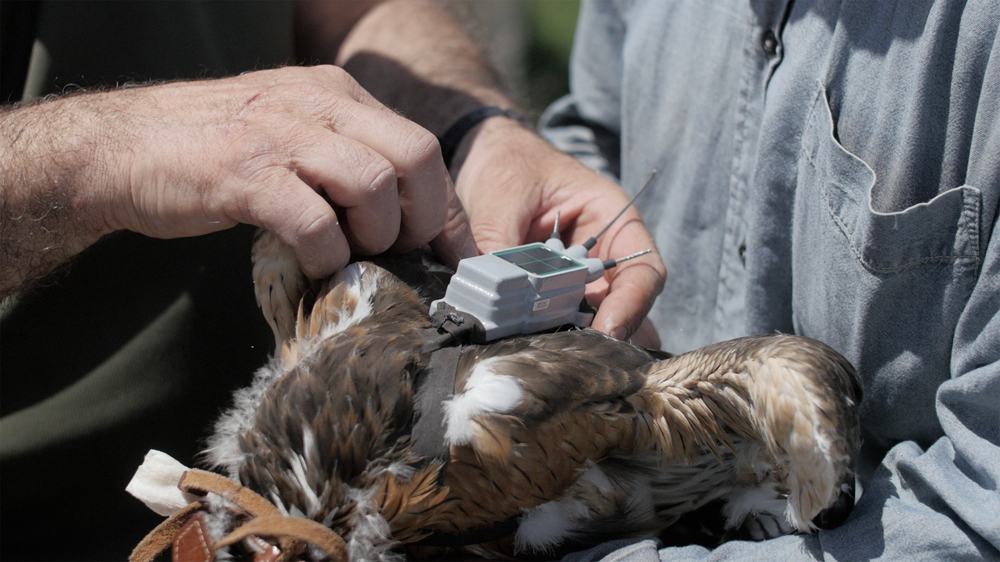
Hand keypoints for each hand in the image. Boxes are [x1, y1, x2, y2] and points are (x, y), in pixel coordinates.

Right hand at [4, 65, 471, 283]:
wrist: (123, 147)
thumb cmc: (218, 152)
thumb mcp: (295, 136)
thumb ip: (348, 162)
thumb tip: (411, 224)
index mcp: (336, 94)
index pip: (421, 147)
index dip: (445, 209)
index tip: (452, 255)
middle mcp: (316, 103)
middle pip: (415, 157)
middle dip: (424, 218)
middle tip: (404, 254)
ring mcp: (279, 135)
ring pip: (373, 184)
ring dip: (376, 235)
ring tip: (352, 254)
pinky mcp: (243, 175)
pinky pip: (314, 220)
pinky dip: (326, 254)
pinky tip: (314, 264)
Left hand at [452, 119, 666, 347]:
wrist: (483, 156)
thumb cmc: (507, 164)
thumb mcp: (502, 198)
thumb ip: (501, 246)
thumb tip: (495, 297)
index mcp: (611, 216)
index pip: (643, 269)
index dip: (634, 303)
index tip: (608, 330)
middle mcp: (602, 251)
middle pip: (624, 304)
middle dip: (607, 333)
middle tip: (581, 356)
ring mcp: (578, 275)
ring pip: (593, 318)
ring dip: (578, 339)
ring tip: (555, 356)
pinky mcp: (551, 290)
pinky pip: (559, 318)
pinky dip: (550, 334)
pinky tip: (533, 348)